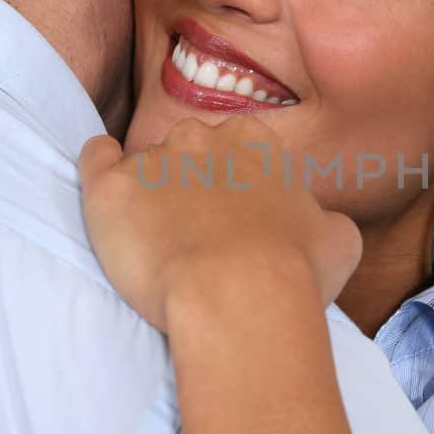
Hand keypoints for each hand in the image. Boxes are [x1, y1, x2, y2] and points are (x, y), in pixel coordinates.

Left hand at [78, 115, 361, 333]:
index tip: (233, 220)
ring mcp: (153, 158)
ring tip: (156, 244)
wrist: (238, 296)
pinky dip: (99, 167)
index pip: (236, 148)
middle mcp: (201, 136)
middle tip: (197, 236)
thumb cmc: (296, 272)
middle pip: (189, 153)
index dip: (233, 185)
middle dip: (190, 185)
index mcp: (254, 141)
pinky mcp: (110, 188)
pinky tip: (109, 194)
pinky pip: (94, 158)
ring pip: (145, 167)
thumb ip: (322, 218)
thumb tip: (319, 224)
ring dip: (150, 197)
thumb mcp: (339, 239)